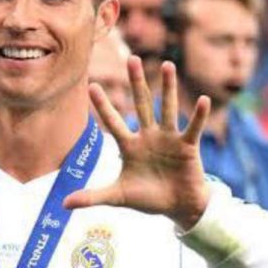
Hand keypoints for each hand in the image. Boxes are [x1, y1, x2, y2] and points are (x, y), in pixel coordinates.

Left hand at [64, 56, 210, 228]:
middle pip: (141, 105)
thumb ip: (92, 197)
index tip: (92, 86)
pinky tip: (203, 100)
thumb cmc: (148, 199)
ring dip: (167, 88)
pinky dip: (198, 115)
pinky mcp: (187, 146)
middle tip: (132, 59)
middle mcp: (149, 136)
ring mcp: (169, 139)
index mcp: (130, 146)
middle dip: (136, 83)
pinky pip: (192, 128)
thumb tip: (63, 204)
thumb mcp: (118, 197)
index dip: (103, 106)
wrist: (178, 208)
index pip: (113, 122)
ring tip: (167, 65)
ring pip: (167, 108)